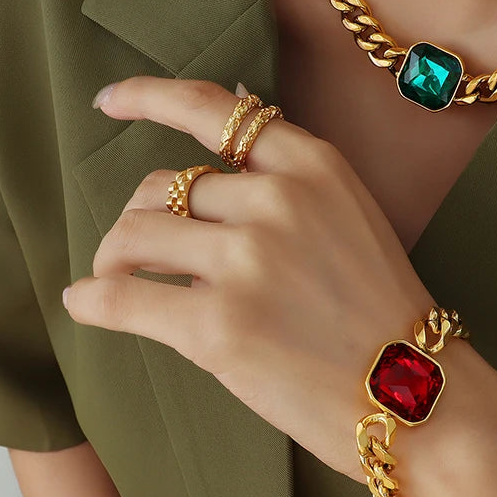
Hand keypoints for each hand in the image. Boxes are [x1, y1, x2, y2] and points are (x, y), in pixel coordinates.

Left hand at [63, 75, 444, 481]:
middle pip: (160, 186)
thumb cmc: (379, 315)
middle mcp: (276, 202)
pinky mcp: (218, 326)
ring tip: (115, 282)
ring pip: (134, 235)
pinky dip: (92, 300)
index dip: (149, 98)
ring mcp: (246, 262)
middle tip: (133, 255)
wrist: (414, 397)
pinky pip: (122, 298)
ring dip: (112, 259)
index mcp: (311, 167)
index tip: (109, 102)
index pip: (214, 110)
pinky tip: (83, 305)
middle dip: (137, 221)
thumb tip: (215, 155)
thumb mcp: (348, 219)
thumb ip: (286, 184)